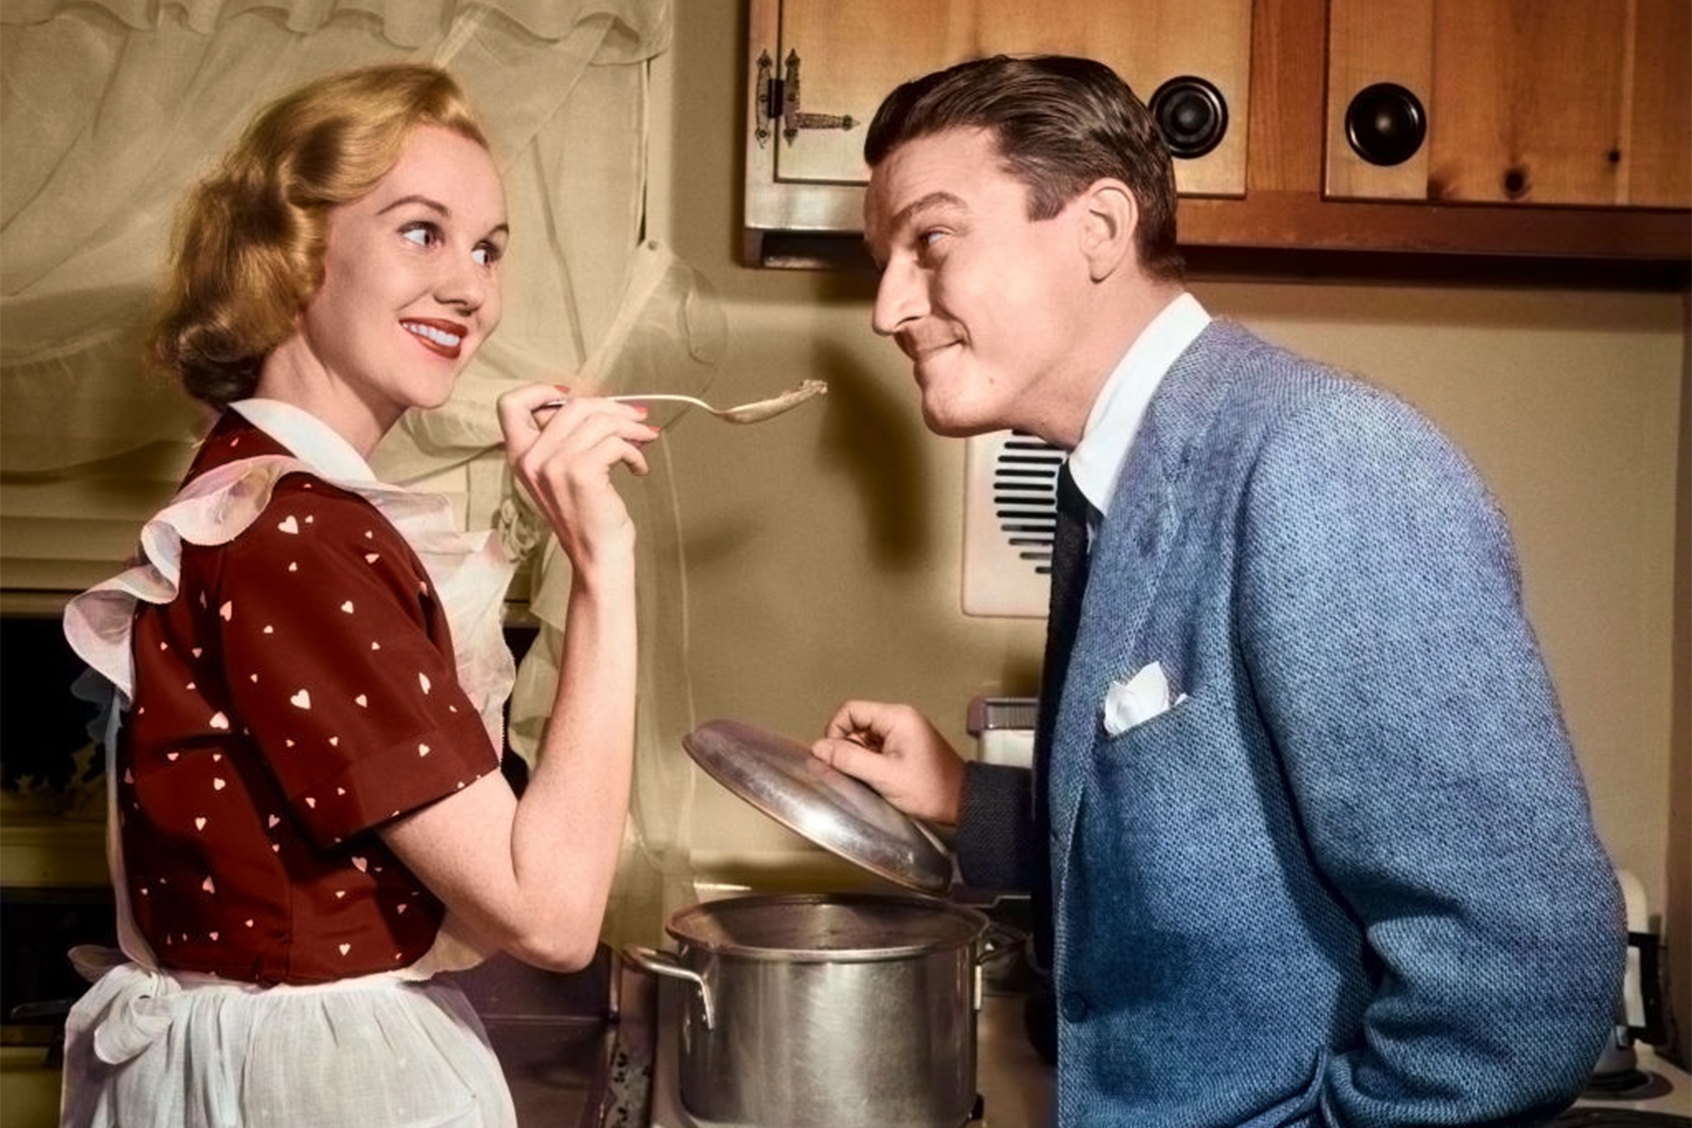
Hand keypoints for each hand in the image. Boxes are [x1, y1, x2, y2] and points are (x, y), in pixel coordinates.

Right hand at [496, 385, 658, 572]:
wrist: (596, 556)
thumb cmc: (586, 516)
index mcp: (519, 455)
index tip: (573, 397)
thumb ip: (566, 440)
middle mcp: (531, 458)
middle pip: (573, 405)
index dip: (540, 391)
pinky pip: (616, 442)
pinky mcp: (581, 471)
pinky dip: (636, 452)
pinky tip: (639, 468)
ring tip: (645, 441)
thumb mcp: (561, 474)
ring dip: (631, 428)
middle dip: (612, 408)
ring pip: (600, 420)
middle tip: (637, 420)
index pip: (510, 404)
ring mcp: (554, 464)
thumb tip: (602, 405)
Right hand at [812, 701, 964, 825]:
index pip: (850, 710)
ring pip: (863, 739)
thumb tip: (821, 748)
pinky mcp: (903, 747)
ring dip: (860, 759)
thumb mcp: (884, 776)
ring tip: (873, 778)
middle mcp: (899, 720)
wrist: (960, 803)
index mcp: (897, 717)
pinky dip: (870, 764)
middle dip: (848, 749)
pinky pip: (874, 749)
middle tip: (857, 772)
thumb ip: (849, 760)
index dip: (836, 732)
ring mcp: (902, 733)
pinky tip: (880, 779)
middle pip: (855, 724)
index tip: (834, 755)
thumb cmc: (932, 789)